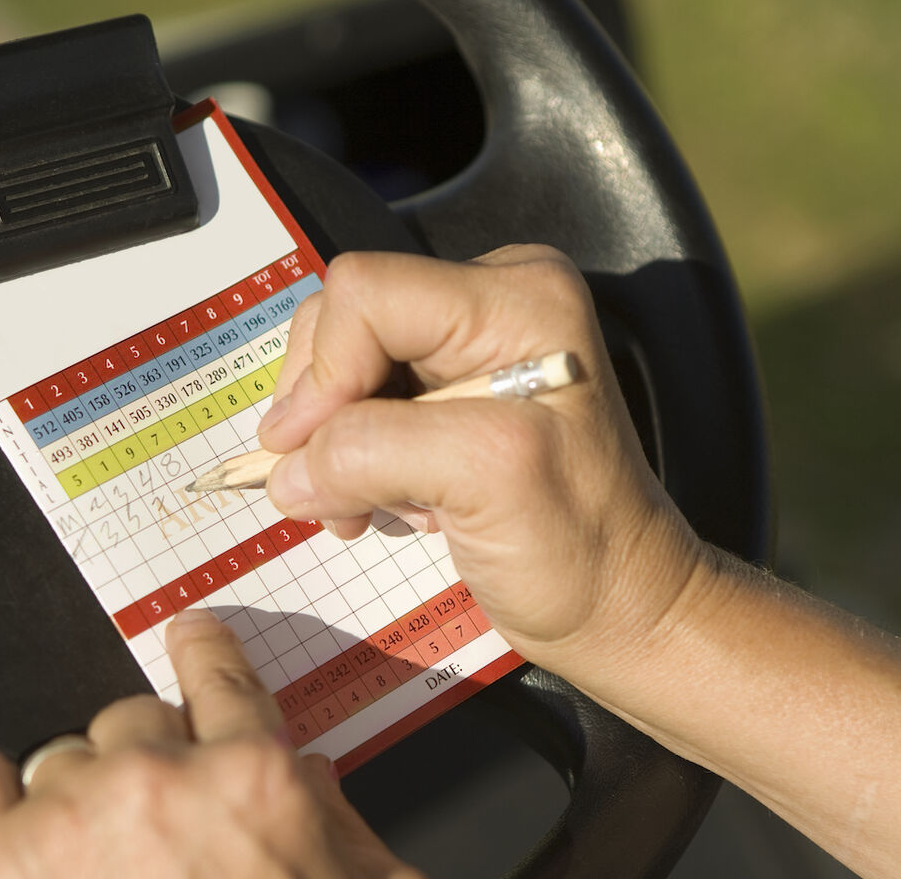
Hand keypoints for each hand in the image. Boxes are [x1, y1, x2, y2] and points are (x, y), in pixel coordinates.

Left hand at [0, 609, 422, 878]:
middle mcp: (164, 780)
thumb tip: (312, 781)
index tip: (189, 637)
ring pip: (61, 755)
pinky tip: (2, 815)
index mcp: (253, 778)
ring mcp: (80, 818)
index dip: (200, 650)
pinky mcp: (4, 865)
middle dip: (144, 762)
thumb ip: (335, 823)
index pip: (218, 675)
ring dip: (77, 797)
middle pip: (132, 718)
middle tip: (156, 825)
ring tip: (95, 861)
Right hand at [257, 245, 706, 672]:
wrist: (614, 605)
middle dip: (325, 414)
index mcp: (515, 298)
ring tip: (375, 506)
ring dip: (335, 447)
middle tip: (340, 492)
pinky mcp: (444, 389)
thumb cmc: (581, 549)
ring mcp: (463, 347)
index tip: (308, 455)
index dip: (324, 373)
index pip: (366, 295)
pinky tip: (390, 501)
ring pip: (339, 367)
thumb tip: (287, 467)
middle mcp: (487, 303)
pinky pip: (356, 403)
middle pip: (342, 324)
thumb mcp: (485, 481)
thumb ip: (373, 452)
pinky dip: (351, 460)